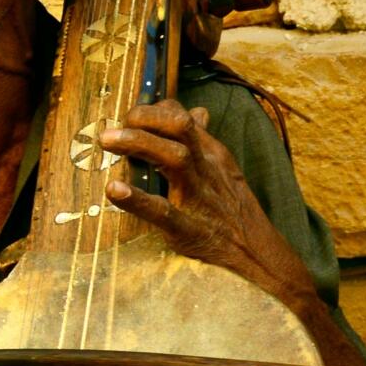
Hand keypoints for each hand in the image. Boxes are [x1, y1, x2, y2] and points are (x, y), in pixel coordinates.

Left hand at [98, 102, 317, 309]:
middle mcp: (206, 169)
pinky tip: (113, 190)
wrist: (258, 254)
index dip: (153, 111)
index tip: (127, 118)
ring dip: (139, 144)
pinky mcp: (189, 229)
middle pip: (179, 129)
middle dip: (145, 119)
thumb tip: (196, 111)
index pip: (183, 118)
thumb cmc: (232, 209)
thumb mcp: (222, 170)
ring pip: (175, 158)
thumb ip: (203, 141)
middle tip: (110, 128)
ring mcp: (198, 197)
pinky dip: (137, 200)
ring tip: (107, 141)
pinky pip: (163, 212)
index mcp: (211, 155)